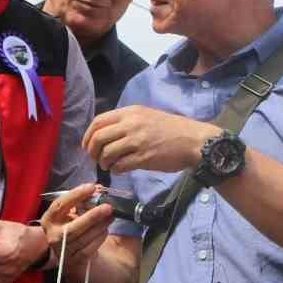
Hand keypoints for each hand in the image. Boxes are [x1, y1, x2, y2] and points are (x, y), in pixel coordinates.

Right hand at [41, 183, 113, 275]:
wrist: (70, 254)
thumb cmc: (71, 227)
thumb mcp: (71, 213)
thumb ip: (81, 201)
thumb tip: (98, 189)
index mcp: (49, 219)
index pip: (60, 205)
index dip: (75, 195)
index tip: (91, 187)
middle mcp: (53, 235)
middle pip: (73, 226)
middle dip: (92, 216)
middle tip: (108, 206)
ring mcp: (63, 250)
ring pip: (83, 238)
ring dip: (100, 226)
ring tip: (110, 216)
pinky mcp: (75, 260)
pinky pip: (90, 248)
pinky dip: (100, 237)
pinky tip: (105, 229)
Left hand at [83, 105, 219, 173]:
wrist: (193, 140)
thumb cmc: (171, 129)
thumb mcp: (147, 115)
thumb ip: (127, 121)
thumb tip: (106, 133)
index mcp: (130, 112)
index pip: (98, 121)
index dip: (88, 136)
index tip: (88, 146)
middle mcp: (131, 124)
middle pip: (98, 137)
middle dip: (92, 151)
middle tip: (96, 159)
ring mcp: (137, 141)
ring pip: (106, 153)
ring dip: (103, 162)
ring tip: (108, 166)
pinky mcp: (144, 158)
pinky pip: (119, 165)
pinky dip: (115, 169)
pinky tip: (119, 169)